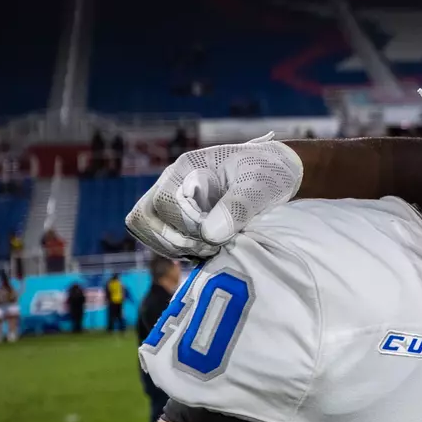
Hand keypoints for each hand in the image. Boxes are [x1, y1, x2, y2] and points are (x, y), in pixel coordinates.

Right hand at [125, 135, 302, 258]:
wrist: (278, 177)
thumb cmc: (269, 175)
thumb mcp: (260, 188)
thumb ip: (237, 207)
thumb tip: (210, 234)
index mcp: (186, 168)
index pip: (162, 203)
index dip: (185, 225)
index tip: (216, 235)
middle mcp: (172, 183)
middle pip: (143, 218)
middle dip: (174, 239)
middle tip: (210, 247)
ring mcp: (173, 202)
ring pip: (148, 231)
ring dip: (175, 248)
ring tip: (211, 251)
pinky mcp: (179, 219)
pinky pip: (162, 241)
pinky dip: (180, 252)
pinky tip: (208, 253)